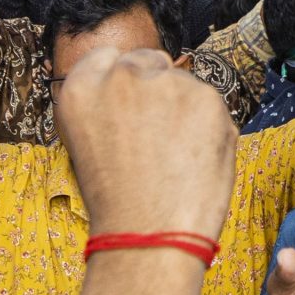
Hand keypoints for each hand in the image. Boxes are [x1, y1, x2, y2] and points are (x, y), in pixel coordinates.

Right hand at [58, 48, 237, 242]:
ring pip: (185, 86)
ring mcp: (165, 82)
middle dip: (159, 92)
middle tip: (160, 141)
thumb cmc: (117, 204)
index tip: (135, 103)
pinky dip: (211, 130)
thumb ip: (109, 109)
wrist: (147, 237)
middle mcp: (120, 75)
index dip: (128, 80)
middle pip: (150, 63)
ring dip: (187, 112)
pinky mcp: (205, 97)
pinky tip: (196, 163)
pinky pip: (213, 107)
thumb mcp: (89, 145)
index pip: (108, 57)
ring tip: (176, 162)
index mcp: (81, 87)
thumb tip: (141, 93)